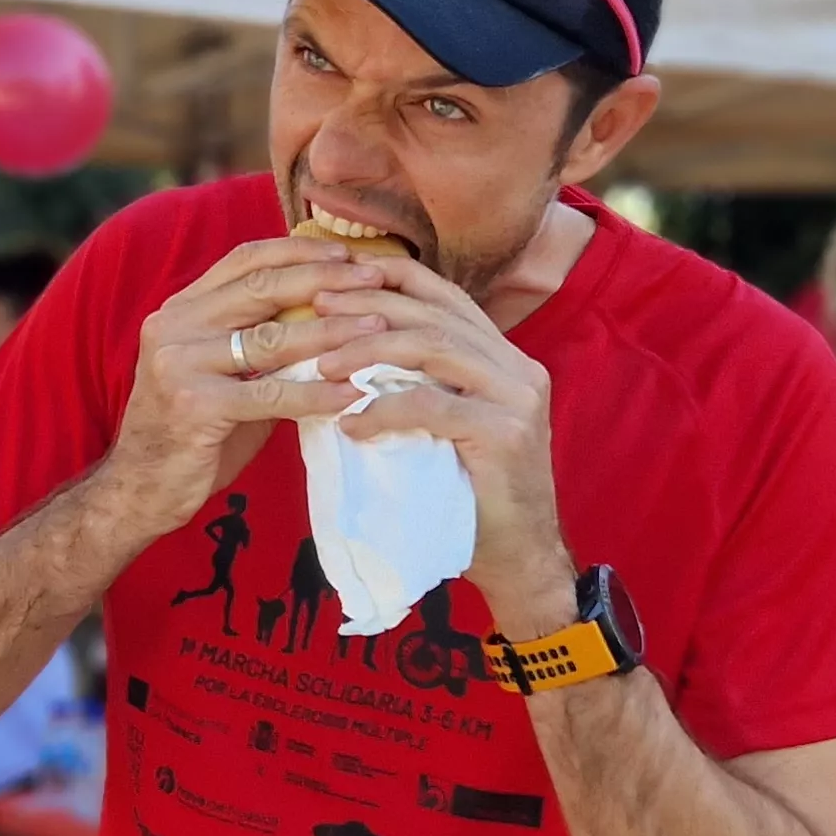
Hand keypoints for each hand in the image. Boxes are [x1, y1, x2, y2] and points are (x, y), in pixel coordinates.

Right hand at [96, 237, 386, 533]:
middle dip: (323, 279)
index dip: (297, 250)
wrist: (139, 489)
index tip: (345, 253)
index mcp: (180, 310)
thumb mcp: (218, 374)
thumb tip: (326, 320)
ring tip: (377, 328)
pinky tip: (351, 393)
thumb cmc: (190, 433)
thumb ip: (257, 345)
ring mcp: (180, 364)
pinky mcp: (195, 406)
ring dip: (331, 332)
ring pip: (270, 338)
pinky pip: (270, 394)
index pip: (244, 261)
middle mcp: (174, 326)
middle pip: (261, 288)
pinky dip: (316, 393)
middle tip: (373, 278)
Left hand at [312, 256, 572, 631]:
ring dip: (369, 352)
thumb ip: (421, 385)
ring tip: (323, 367)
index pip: (445, 297)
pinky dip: (385, 410)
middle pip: (434, 315)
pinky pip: (433, 406)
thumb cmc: (471, 496)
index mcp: (504, 356)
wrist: (519, 558)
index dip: (392, 277)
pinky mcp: (505, 432)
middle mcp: (517, 367)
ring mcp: (517, 397)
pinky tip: (350, 424)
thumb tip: (344, 354)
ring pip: (434, 349)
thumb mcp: (446, 426)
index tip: (336, 277)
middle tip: (315, 310)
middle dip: (369, 307)